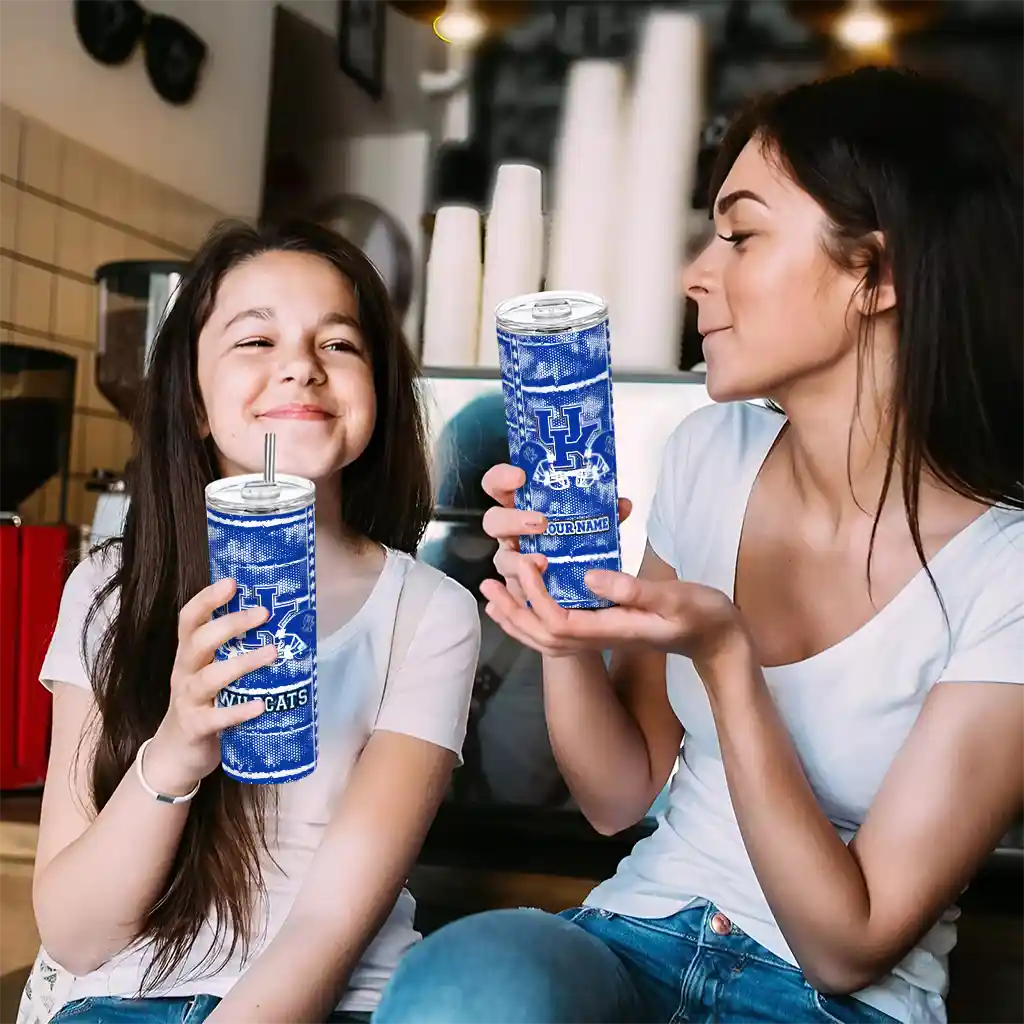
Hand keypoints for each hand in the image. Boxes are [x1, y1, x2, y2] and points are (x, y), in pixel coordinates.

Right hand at [146, 578, 275, 794]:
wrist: (176, 755)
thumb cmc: (204, 704)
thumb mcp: (211, 673)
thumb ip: (232, 652)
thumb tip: (276, 624)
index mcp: (189, 655)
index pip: (189, 620)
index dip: (207, 599)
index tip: (232, 582)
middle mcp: (185, 673)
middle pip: (199, 642)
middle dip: (230, 625)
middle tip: (263, 613)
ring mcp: (188, 701)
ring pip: (210, 677)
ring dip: (242, 663)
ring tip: (272, 653)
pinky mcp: (195, 728)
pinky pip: (215, 718)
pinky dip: (238, 711)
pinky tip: (261, 705)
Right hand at [480, 463, 632, 603]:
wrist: (595, 590)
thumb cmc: (584, 546)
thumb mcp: (599, 528)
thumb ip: (607, 516)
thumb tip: (622, 505)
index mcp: (522, 508)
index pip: (498, 486)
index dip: (501, 479)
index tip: (520, 476)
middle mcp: (512, 534)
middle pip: (493, 522)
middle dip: (512, 520)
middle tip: (540, 522)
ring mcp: (514, 562)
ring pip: (501, 560)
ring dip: (518, 560)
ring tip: (544, 562)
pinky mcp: (520, 590)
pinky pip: (514, 591)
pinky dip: (525, 590)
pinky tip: (539, 588)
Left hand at [481, 547, 748, 671]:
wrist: (718, 641)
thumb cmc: (703, 616)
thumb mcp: (675, 598)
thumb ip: (634, 589)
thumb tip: (589, 577)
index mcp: (612, 630)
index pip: (558, 621)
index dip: (534, 596)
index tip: (527, 564)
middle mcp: (600, 638)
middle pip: (541, 636)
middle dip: (512, 610)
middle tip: (488, 583)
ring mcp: (601, 638)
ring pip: (545, 638)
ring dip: (515, 617)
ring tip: (493, 593)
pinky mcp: (604, 630)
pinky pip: (558, 632)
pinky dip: (533, 618)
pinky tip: (525, 600)